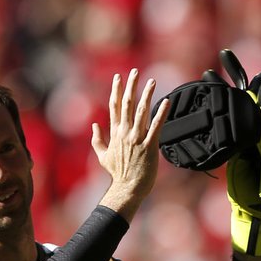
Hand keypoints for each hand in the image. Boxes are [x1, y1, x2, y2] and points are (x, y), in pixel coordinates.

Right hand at [92, 69, 169, 221]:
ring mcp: (137, 138)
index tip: (119, 77)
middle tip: (135, 72)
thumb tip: (94, 125)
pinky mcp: (149, 145)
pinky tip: (166, 102)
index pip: (114, 106)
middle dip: (131, 86)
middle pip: (127, 103)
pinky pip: (156, 126)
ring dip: (147, 95)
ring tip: (152, 82)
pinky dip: (161, 113)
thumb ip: (97, 139)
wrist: (127, 188)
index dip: (116, 90)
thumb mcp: (102, 156)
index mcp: (114, 133)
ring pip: (141, 111)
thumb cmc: (117, 174)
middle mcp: (124, 133)